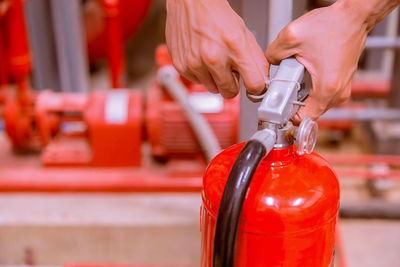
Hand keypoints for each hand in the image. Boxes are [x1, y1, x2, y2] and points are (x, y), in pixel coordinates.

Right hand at [165, 0, 267, 97]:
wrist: (191, 3)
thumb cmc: (216, 16)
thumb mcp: (244, 34)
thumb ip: (256, 59)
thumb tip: (263, 81)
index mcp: (235, 47)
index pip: (254, 85)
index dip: (256, 88)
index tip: (254, 86)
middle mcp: (213, 57)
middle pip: (231, 92)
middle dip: (233, 84)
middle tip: (230, 69)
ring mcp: (195, 63)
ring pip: (213, 89)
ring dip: (216, 79)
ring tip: (214, 60)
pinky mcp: (181, 66)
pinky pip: (198, 82)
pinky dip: (201, 74)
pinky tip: (201, 58)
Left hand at [265, 1, 368, 122]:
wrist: (354, 16)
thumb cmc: (332, 25)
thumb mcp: (291, 37)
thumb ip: (273, 54)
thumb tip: (268, 64)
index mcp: (326, 88)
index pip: (304, 119)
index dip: (287, 116)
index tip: (278, 108)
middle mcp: (338, 92)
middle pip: (309, 113)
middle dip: (293, 104)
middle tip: (283, 89)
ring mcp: (342, 89)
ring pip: (316, 104)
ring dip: (302, 96)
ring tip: (294, 79)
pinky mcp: (342, 83)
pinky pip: (322, 95)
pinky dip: (311, 89)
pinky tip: (304, 75)